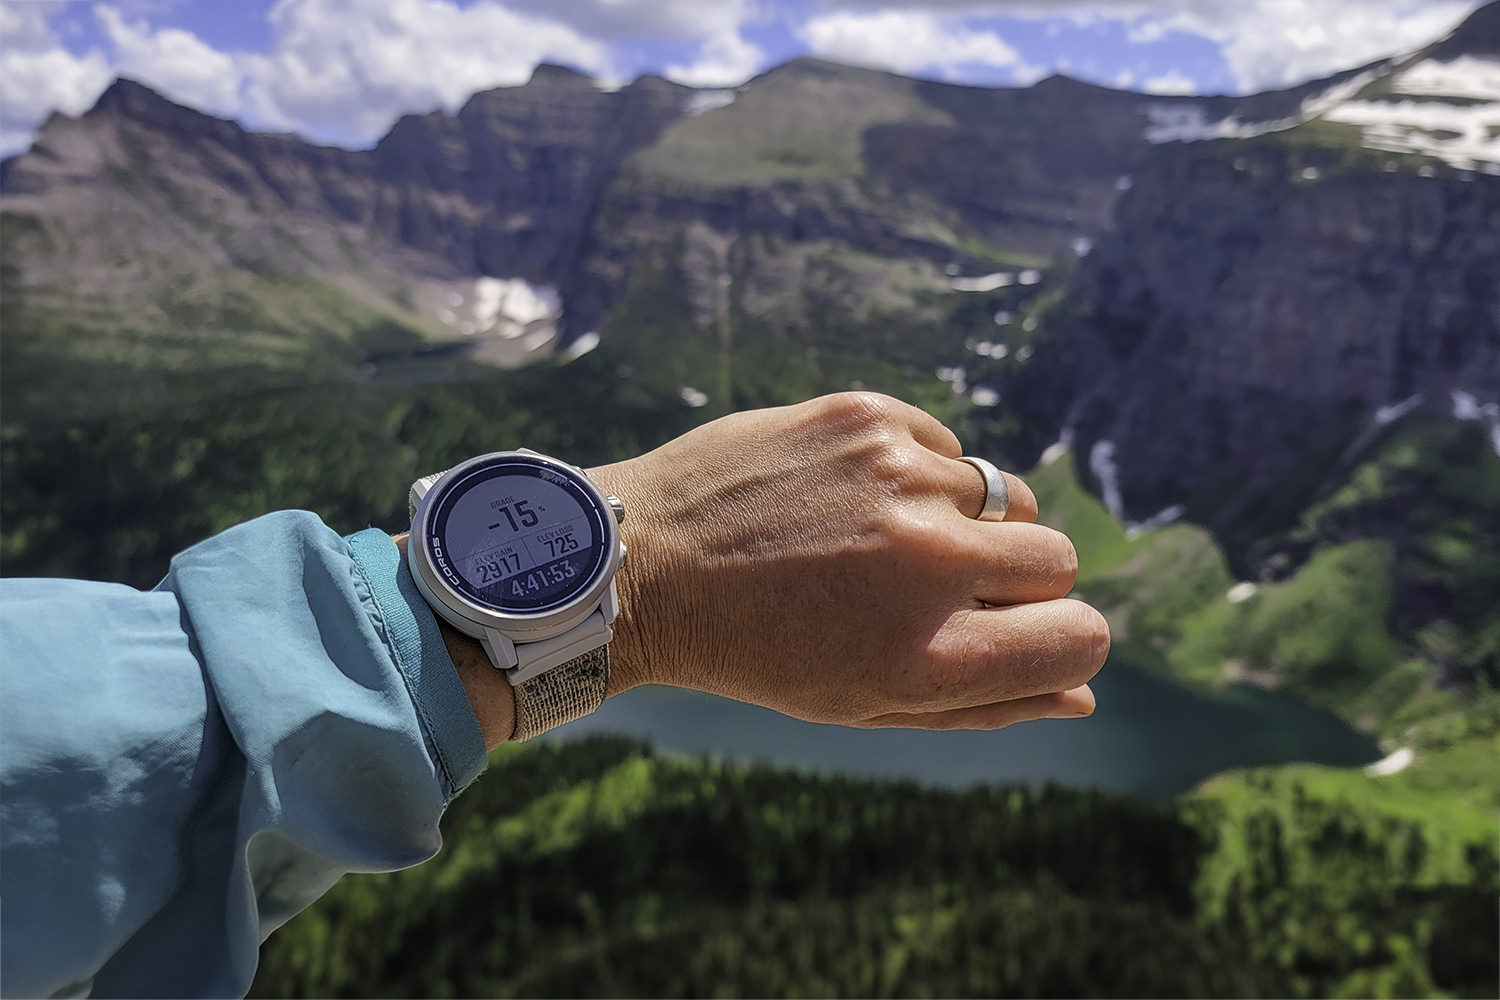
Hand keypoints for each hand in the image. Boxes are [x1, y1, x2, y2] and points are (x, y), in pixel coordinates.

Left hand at [589, 391, 1107, 730]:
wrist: (642, 562)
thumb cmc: (758, 648)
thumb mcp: (865, 702)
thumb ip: (984, 704)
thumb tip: (1083, 695)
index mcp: (930, 655)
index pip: (1081, 639)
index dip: (1060, 641)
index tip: (1019, 634)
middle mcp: (926, 561)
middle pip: (1056, 560)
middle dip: (1013, 580)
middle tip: (934, 587)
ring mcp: (898, 477)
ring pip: (1003, 495)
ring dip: (959, 523)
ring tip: (875, 540)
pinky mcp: (868, 417)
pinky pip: (946, 447)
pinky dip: (916, 474)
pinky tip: (847, 496)